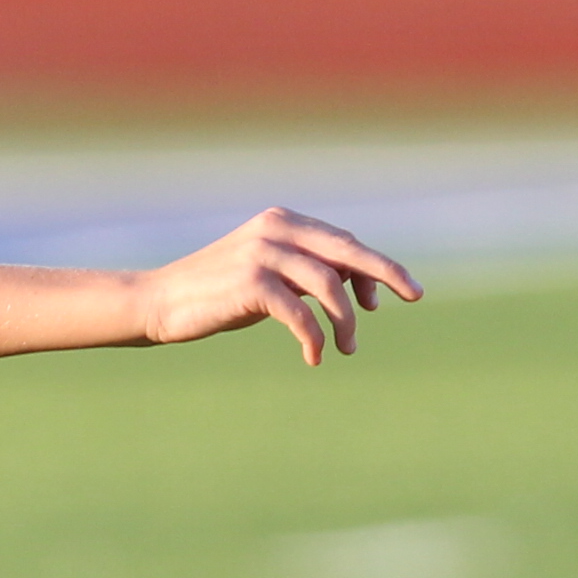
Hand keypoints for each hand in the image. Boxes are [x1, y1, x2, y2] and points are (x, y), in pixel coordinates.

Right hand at [134, 208, 420, 366]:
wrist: (161, 302)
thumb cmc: (218, 292)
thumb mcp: (268, 273)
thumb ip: (307, 270)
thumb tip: (360, 283)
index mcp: (282, 221)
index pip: (343, 241)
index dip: (372, 268)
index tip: (383, 300)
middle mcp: (275, 229)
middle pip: (348, 250)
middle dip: (387, 273)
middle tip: (416, 295)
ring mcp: (263, 254)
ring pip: (329, 285)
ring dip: (346, 320)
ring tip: (348, 347)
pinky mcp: (250, 283)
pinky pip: (299, 313)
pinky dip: (314, 337)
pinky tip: (315, 357)